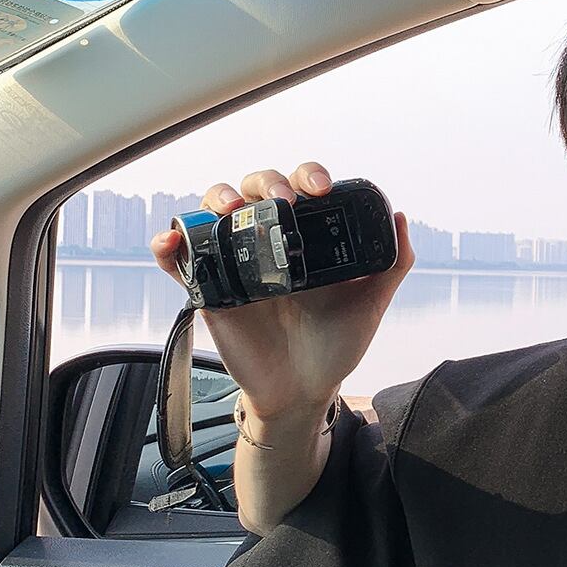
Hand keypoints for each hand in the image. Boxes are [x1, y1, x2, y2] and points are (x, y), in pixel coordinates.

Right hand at [149, 161, 414, 421]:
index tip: (321, 190)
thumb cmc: (336, 345)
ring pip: (212, 212)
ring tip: (230, 209)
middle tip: (284, 200)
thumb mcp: (370, 304)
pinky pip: (179, 261)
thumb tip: (399, 217)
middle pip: (254, 189)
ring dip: (216, 198)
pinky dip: (167, 246)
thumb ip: (392, 264)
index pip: (299, 188)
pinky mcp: (207, 289)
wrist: (304, 390)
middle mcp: (267, 241)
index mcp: (304, 237)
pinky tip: (170, 243)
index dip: (307, 176)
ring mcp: (234, 261)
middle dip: (266, 181)